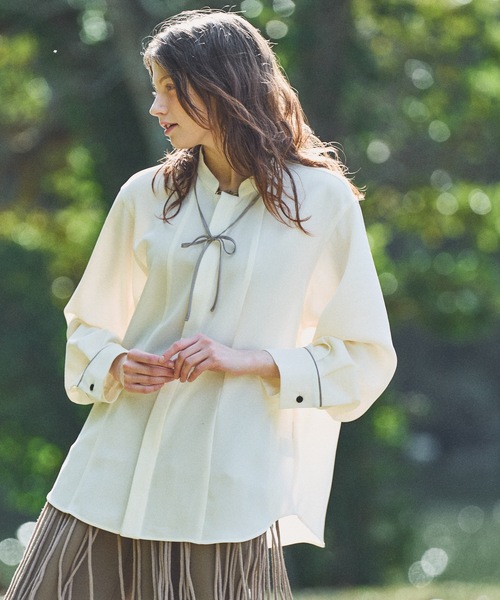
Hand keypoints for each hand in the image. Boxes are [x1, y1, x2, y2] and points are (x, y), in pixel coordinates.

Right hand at [110, 349, 175, 393]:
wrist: (120, 367)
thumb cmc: (137, 360)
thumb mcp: (143, 354)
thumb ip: (155, 358)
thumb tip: (172, 364)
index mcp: (132, 354)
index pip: (150, 359)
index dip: (163, 362)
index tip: (172, 364)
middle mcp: (127, 365)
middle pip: (151, 370)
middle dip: (165, 372)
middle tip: (174, 373)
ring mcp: (126, 377)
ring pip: (149, 380)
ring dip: (163, 380)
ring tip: (171, 378)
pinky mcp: (127, 387)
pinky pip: (144, 389)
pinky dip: (155, 387)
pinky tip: (162, 384)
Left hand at [161, 334, 278, 382]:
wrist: (241, 360)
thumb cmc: (221, 357)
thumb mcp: (206, 352)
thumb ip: (192, 353)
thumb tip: (174, 361)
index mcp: (199, 337)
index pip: (178, 344)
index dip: (168, 353)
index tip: (162, 362)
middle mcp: (203, 341)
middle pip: (182, 354)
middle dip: (175, 367)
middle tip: (175, 376)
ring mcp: (209, 349)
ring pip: (188, 362)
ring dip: (183, 373)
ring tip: (182, 380)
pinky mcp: (215, 359)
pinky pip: (198, 368)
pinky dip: (192, 376)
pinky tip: (191, 380)